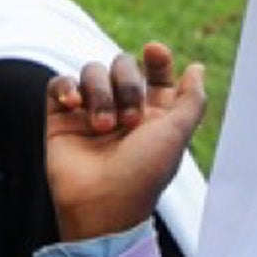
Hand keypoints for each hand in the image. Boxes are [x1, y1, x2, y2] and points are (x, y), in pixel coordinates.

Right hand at [46, 42, 205, 242]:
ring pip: (91, 71)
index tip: (154, 51)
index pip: (155, 73)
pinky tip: (72, 104)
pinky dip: (65, 87)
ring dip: (100, 93)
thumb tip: (197, 68)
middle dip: (127, 84)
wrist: (102, 205)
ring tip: (102, 127)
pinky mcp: (61, 119)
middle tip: (130, 121)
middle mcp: (121, 111)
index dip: (157, 58)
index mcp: (153, 114)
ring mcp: (90, 113)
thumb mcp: (178, 133)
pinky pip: (59, 84)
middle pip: (123, 65)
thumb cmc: (144, 173)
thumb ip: (192, 99)